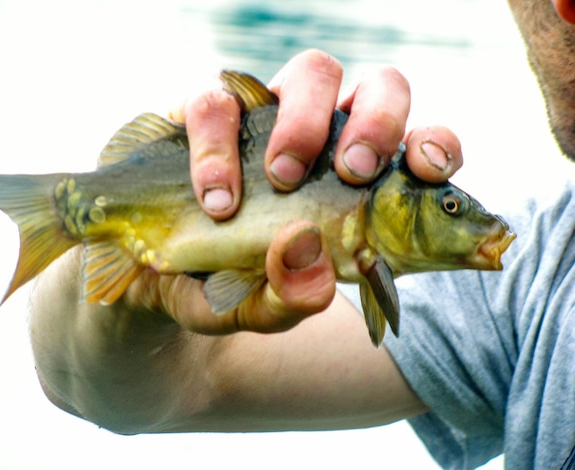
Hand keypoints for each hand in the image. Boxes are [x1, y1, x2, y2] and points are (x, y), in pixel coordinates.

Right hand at [158, 49, 462, 332]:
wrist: (151, 279)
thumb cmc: (224, 286)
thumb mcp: (259, 308)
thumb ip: (290, 297)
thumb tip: (308, 255)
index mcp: (356, 186)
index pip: (417, 147)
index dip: (436, 147)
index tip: (429, 168)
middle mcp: (323, 139)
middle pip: (380, 87)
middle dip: (377, 122)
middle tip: (353, 171)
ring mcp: (267, 117)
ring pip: (312, 72)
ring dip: (303, 124)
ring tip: (279, 180)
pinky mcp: (206, 113)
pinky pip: (217, 101)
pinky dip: (217, 148)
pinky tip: (214, 200)